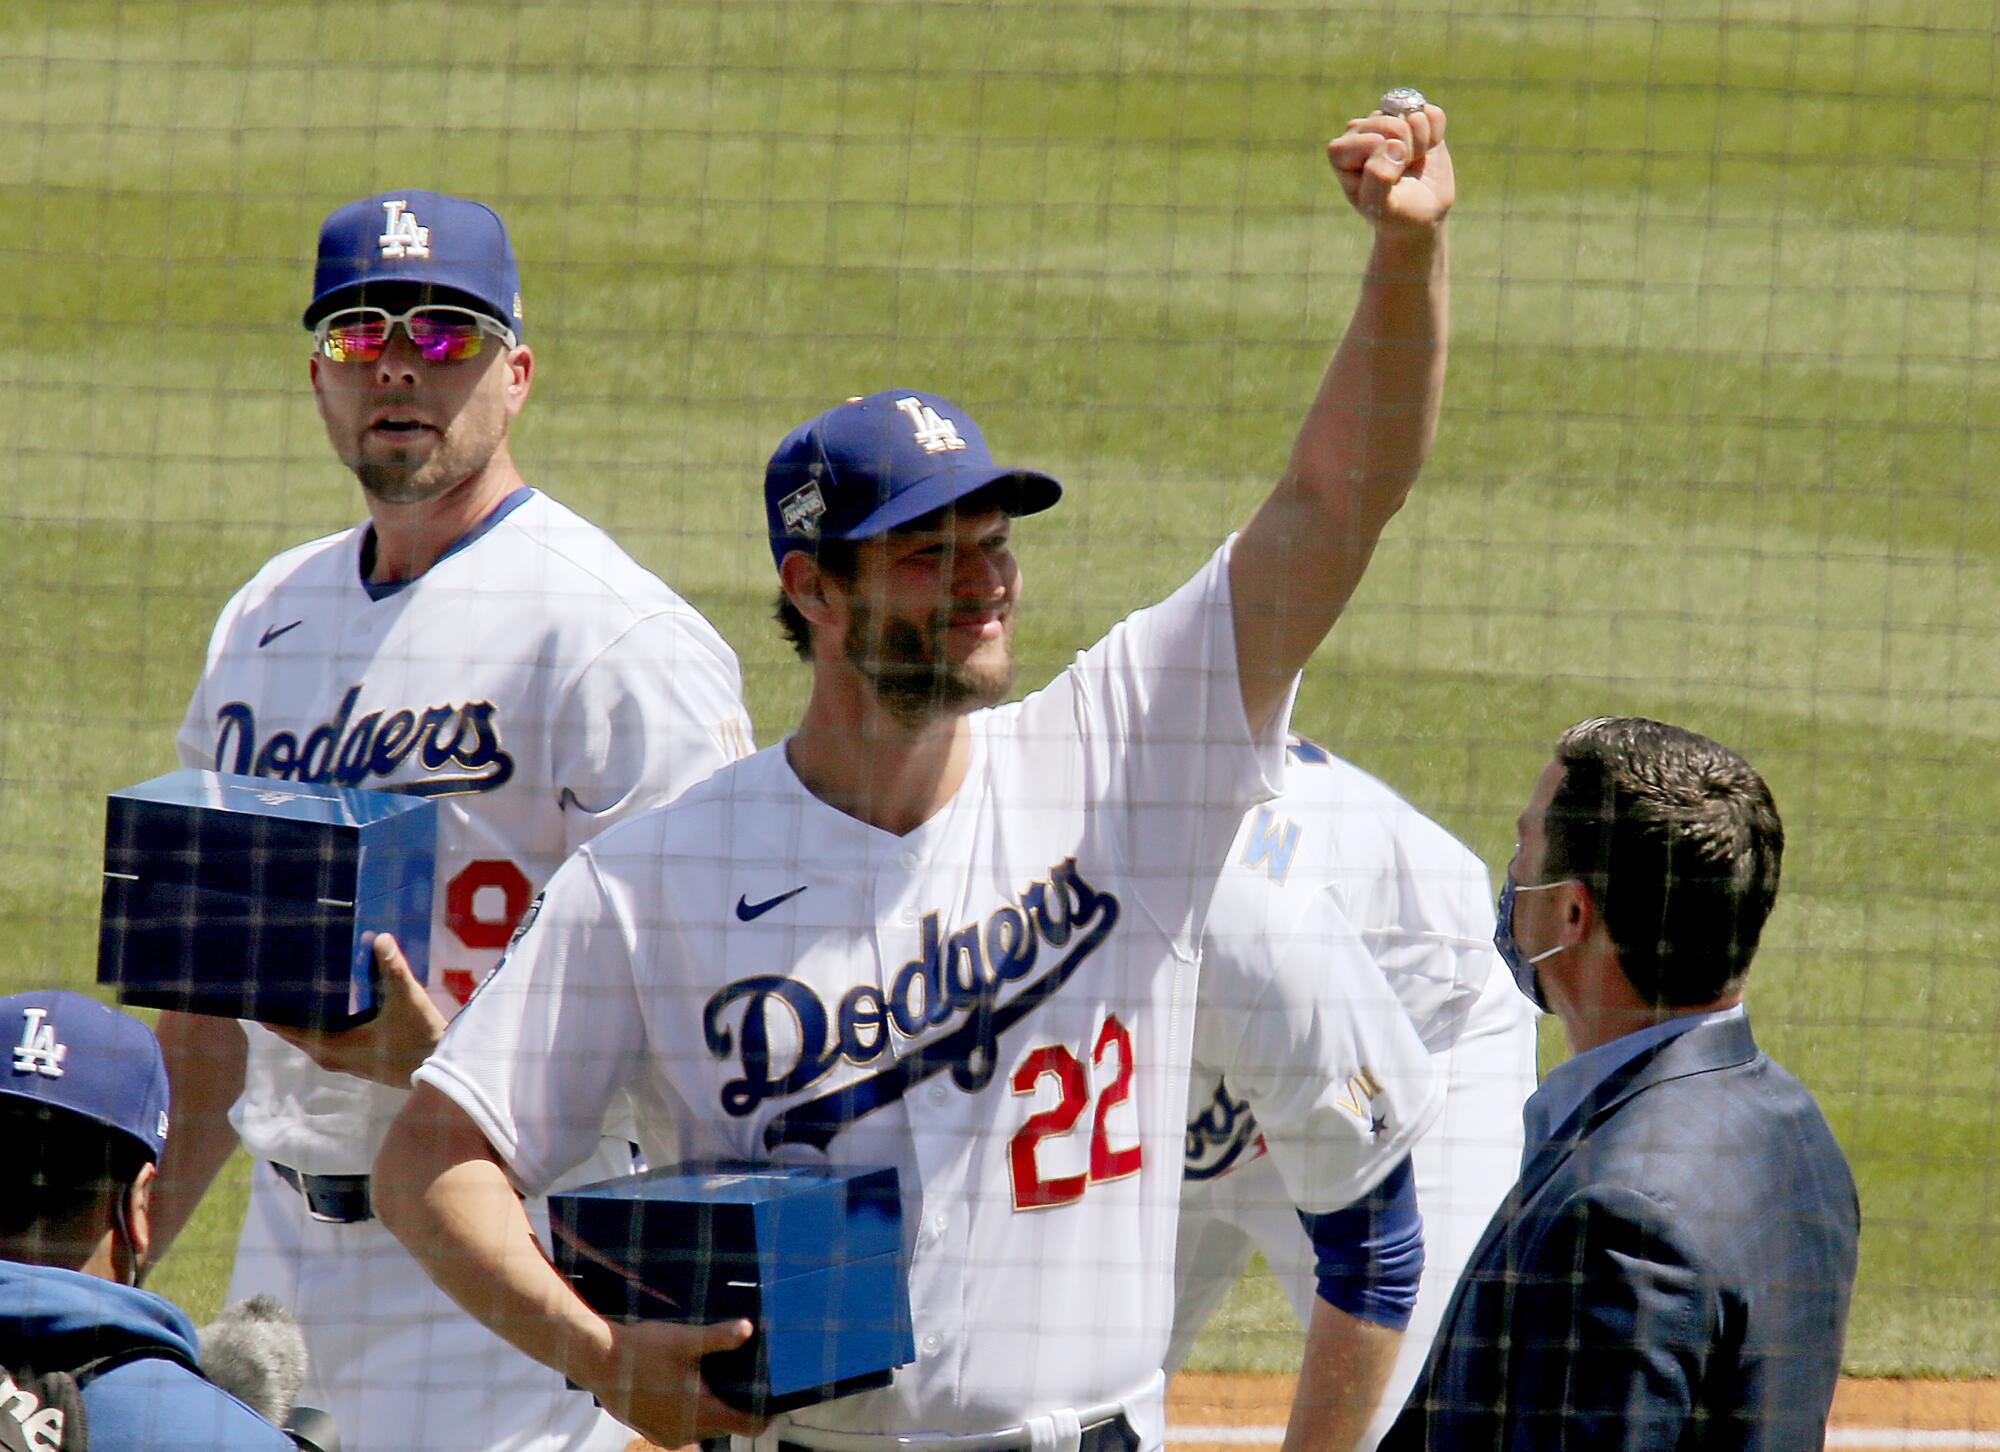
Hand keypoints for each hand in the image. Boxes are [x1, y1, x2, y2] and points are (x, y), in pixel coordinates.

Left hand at [269, 934, 449, 1086]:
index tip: (254, 990)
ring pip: (309, 1037)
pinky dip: (317, 1025)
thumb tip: (380, 937)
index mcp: (332, 1044)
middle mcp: (330, 1056)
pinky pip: (324, 1040)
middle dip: (282, 1010)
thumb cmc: (419, 1037)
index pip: (287, 1027)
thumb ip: (392, 968)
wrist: (441, 1070)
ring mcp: (343, 1061)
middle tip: (271, 981)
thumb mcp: (407, 1000)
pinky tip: (324, 1007)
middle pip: (294, 1032)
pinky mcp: (356, 1061)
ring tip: (294, 990)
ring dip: (300, 1018)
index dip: (269, 1010)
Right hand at [586, 1318, 768, 1448]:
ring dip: (713, 1407)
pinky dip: (691, 1411)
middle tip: (744, 1377)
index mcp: (702, 1412)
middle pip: (727, 1425)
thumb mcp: (685, 1339)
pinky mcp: (652, 1430)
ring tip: (714, 1378)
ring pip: (705, 1426)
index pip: (749, 1425)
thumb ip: (719, 1338)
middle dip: (738, 1405)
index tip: (774, 1397)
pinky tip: (686, 1385)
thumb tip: (748, 1329)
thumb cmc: (641, 1350)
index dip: (766, 1412)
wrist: (597, 1361)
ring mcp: (667, 1435)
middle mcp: (687, 1431)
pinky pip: (683, 1426)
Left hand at [1327, 101, 1452, 234]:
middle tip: (1401, 172)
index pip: (1364, 137)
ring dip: (1420, 143)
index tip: (1387, 179)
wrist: (1420, 215)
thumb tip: (1394, 144)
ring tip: (1411, 163)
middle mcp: (1361, 131)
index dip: (1383, 156)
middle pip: (1390, 123)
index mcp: (1341, 152)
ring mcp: (1388, 121)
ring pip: (1412, 115)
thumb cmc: (1394, 213)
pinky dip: (1436, 135)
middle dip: (1404, 151)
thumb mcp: (1382, 208)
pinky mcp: (1414, 117)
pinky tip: (1426, 151)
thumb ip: (1378, 179)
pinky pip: (1433, 114)